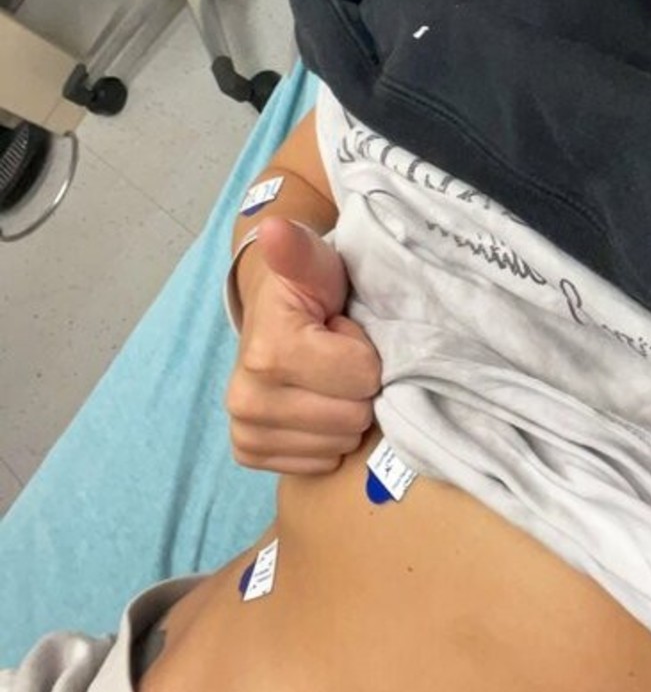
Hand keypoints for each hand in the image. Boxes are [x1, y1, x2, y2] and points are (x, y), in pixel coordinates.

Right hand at [226, 216, 381, 473]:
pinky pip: (319, 463)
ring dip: (342, 410)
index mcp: (268, 353)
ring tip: (324, 377)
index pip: (363, 376)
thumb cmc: (305, 288)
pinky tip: (312, 402)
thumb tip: (275, 228)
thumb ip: (300, 249)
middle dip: (355, 384)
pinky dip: (325, 437)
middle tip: (335, 356)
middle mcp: (247, 400)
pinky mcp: (250, 453)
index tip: (341, 331)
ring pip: (340, 444)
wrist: (269, 313)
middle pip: (353, 417)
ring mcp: (246, 431)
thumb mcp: (314, 263)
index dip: (363, 350)